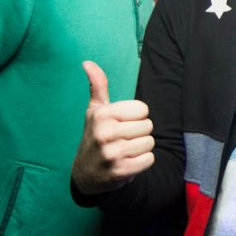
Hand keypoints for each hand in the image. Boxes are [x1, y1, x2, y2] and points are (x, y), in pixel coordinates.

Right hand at [71, 61, 154, 195]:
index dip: (136, 116)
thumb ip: (98, 85)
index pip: (142, 109)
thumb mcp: (95, 111)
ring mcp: (112, 154)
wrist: (85, 174)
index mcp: (102, 115)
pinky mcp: (120, 171)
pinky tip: (128, 161)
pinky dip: (142, 161)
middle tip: (123, 139)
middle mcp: (105, 133)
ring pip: (150, 143)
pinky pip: (149, 159)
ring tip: (126, 150)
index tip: (122, 123)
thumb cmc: (95, 136)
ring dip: (141, 147)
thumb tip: (88, 62)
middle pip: (147, 126)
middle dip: (139, 132)